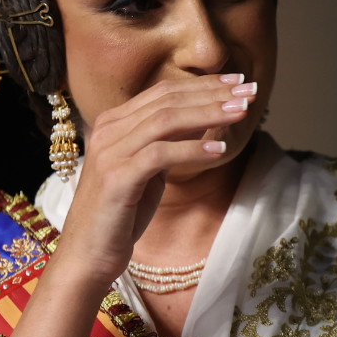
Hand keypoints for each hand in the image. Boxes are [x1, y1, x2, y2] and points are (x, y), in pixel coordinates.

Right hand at [54, 73, 255, 283]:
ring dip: (208, 114)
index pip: (164, 92)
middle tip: (249, 91)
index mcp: (113, 123)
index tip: (239, 82)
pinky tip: (219, 149)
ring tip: (241, 113)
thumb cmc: (120, 215)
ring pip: (166, 120)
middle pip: (167, 100)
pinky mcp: (116, 178)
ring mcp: (110, 152)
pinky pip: (161, 155)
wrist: (87, 254)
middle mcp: (108, 130)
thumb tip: (207, 118)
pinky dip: (192, 149)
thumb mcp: (150, 170)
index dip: (203, 84)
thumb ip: (170, 142)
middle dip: (212, 93)